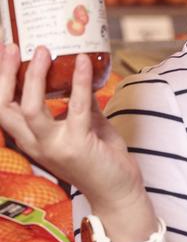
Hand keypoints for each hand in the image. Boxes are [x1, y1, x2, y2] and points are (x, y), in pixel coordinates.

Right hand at [0, 44, 144, 214]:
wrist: (119, 195)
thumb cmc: (102, 162)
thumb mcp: (85, 128)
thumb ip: (78, 105)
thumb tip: (80, 76)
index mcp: (32, 141)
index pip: (3, 110)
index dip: (0, 82)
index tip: (6, 53)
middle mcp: (36, 145)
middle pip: (4, 108)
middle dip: (3, 75)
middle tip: (11, 46)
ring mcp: (55, 147)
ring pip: (30, 108)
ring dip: (35, 76)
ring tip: (44, 51)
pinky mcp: (78, 146)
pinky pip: (76, 107)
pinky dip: (80, 81)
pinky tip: (83, 63)